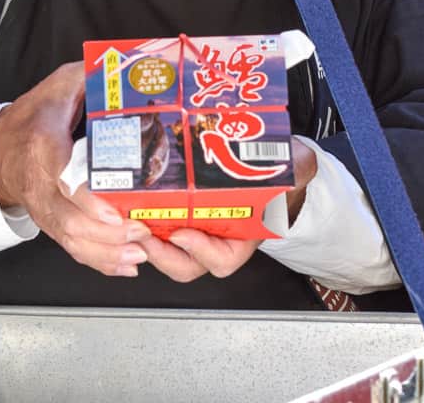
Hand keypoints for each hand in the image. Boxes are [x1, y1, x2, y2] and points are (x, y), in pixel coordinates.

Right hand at [0, 61, 151, 275]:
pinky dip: (100, 261)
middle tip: (142, 230)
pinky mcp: (50, 223)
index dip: (87, 198)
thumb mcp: (59, 85)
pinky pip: (72, 248)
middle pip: (69, 218)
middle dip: (107, 232)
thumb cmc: (34, 115)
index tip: (115, 209)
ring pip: (71, 239)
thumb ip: (90, 79)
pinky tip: (127, 264)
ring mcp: (43, 207)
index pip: (62, 176)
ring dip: (107, 251)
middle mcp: (40, 182)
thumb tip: (130, 68)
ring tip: (140, 251)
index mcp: (44, 143)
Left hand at [141, 135, 318, 281]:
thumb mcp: (292, 169)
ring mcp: (190, 226)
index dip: (201, 253)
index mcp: (242, 236)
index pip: (222, 260)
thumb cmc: (273, 172)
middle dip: (159, 253)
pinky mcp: (172, 210)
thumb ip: (298, 167)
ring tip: (124, 215)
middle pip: (183, 263)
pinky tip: (123, 199)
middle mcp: (213, 238)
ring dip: (141, 237)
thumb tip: (301, 160)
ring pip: (162, 247)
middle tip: (139, 229)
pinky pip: (152, 224)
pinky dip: (137, 216)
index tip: (183, 234)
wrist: (262, 161)